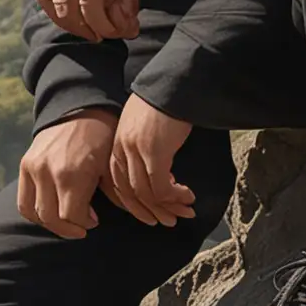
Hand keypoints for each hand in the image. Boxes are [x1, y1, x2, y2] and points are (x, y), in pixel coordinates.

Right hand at [18, 109, 116, 239]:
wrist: (79, 106)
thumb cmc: (102, 136)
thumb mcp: (112, 164)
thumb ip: (115, 194)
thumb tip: (122, 216)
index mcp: (72, 174)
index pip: (71, 217)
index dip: (84, 224)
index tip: (94, 220)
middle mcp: (48, 173)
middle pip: (52, 219)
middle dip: (69, 228)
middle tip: (82, 226)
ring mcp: (33, 168)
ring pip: (35, 213)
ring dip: (51, 223)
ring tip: (66, 220)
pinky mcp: (25, 164)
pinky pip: (23, 201)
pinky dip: (34, 212)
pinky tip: (50, 211)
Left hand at [33, 0, 142, 42]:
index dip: (56, 13)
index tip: (74, 22)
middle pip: (51, 5)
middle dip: (71, 26)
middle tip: (90, 33)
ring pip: (70, 9)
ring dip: (86, 28)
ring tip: (102, 34)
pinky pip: (91, 4)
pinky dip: (99, 21)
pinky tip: (109, 28)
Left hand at [107, 93, 195, 227]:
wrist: (174, 84)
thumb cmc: (162, 104)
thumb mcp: (143, 127)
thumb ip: (140, 148)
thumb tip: (153, 170)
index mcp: (116, 144)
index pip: (117, 184)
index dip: (134, 203)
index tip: (151, 213)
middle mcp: (122, 150)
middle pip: (130, 193)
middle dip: (152, 211)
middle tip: (170, 221)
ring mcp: (136, 152)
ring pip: (147, 194)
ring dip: (168, 206)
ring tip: (185, 212)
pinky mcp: (154, 153)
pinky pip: (161, 187)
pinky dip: (175, 196)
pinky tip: (188, 196)